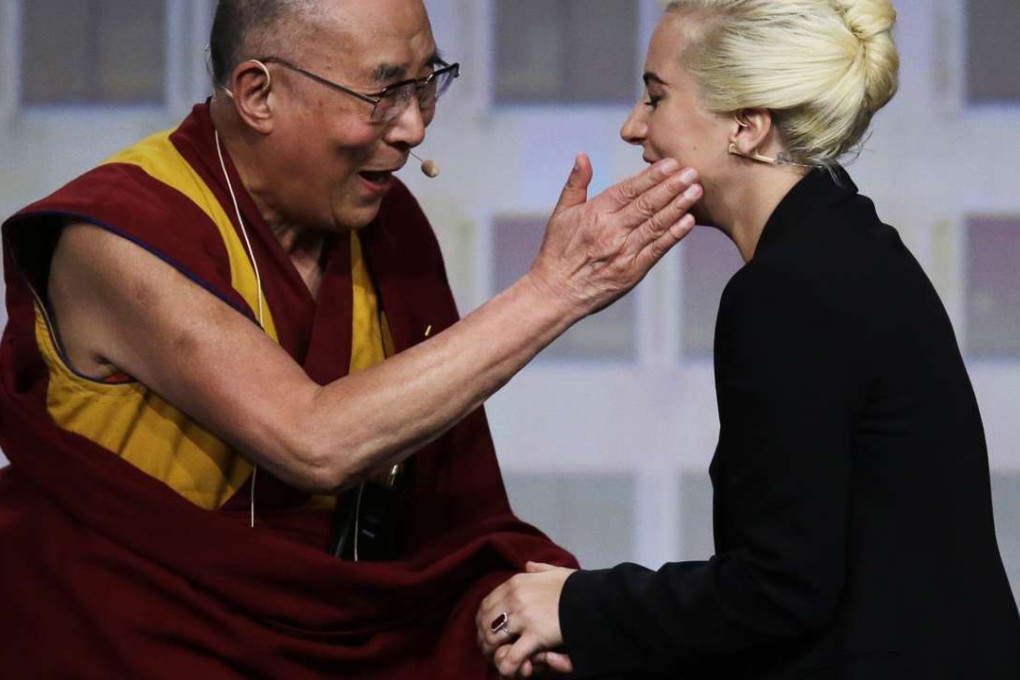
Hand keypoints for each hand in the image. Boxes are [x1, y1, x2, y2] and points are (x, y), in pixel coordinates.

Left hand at [477, 561, 577, 677]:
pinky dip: (507, 666)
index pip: (486, 603)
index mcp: (516, 582)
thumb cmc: (577, 587)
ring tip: (499, 660)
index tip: (486, 631)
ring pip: (492, 638)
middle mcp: (515, 597)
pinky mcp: (536, 635)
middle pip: (485, 621)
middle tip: (490, 650)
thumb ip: (540, 570)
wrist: (595, 597)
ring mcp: (524, 616)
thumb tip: (529, 565)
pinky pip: (512, 655)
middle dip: (484, 638)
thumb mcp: (556, 572)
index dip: (482, 620)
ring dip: (493, 653)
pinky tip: (510, 670)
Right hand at [527, 154, 700, 319]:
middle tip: (693, 171)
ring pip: (656, 224)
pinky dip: (674, 234)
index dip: (652, 175)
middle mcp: (612, 230)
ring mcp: (624, 251)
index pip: (629, 189)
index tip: (672, 163)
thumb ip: (576, 183)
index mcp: (596, 213)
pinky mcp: (633, 271)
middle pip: (647, 204)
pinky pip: (657, 249)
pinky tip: (689, 221)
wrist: (556, 292)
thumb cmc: (558, 252)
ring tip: (696, 191)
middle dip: (672, 186)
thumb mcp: (561, 213)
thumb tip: (583, 156)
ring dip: (678, 206)